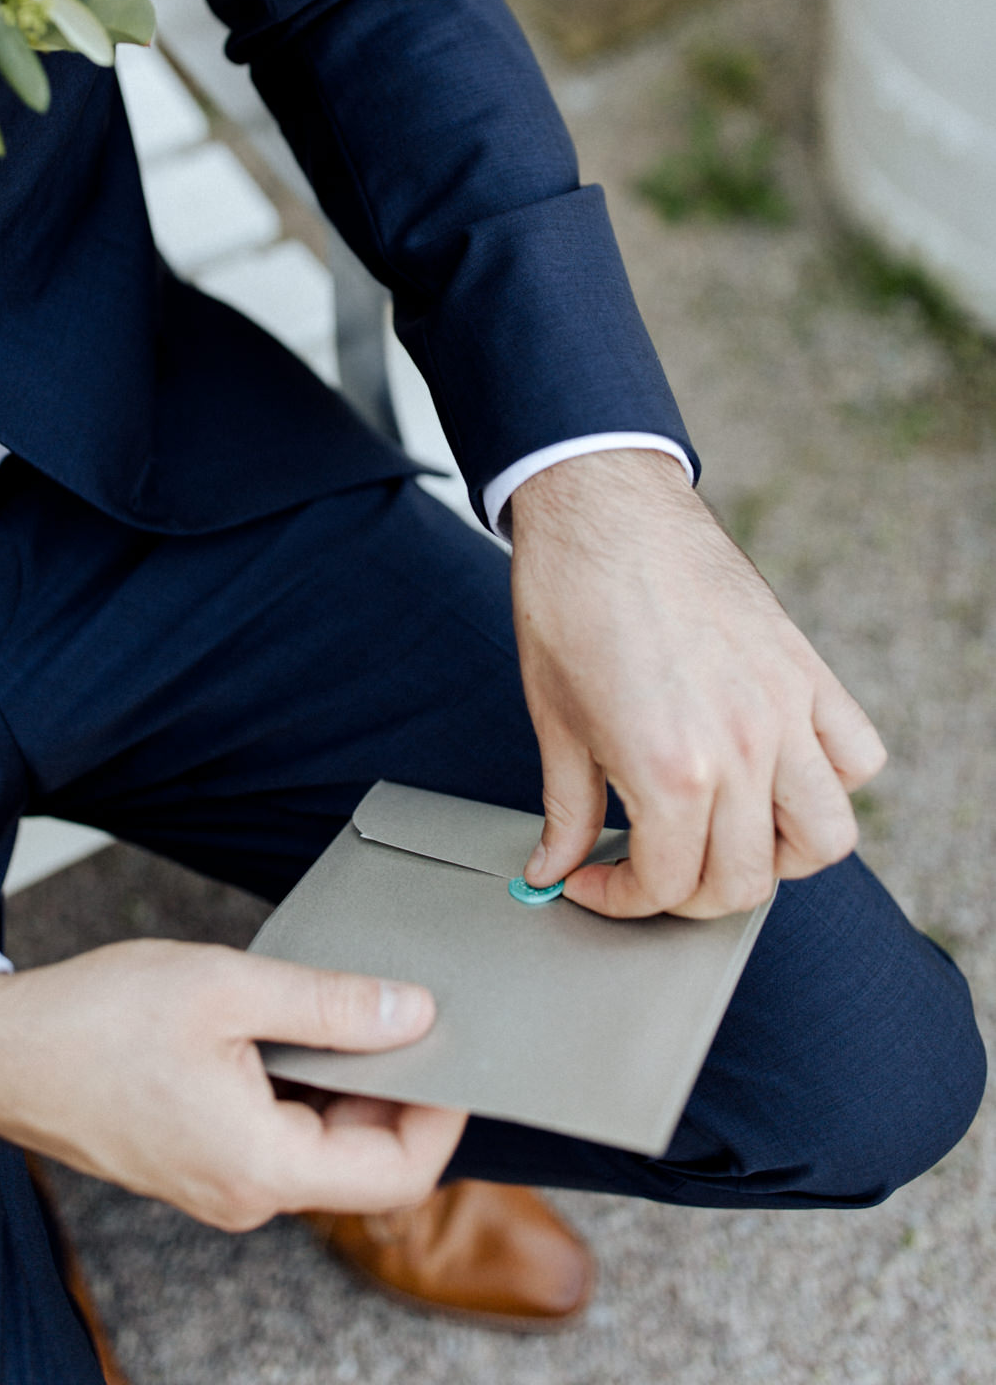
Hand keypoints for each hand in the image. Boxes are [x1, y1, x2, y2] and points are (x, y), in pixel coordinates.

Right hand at [0, 939, 465, 1229]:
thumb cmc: (98, 1018)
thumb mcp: (227, 988)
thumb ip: (330, 1006)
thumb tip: (415, 1014)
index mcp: (261, 1166)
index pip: (398, 1172)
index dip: (442, 1111)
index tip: (456, 1043)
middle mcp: (247, 1195)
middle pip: (365, 1162)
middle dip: (398, 1089)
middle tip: (407, 1007)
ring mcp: (220, 1184)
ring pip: (323, 1146)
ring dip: (347, 1083)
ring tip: (345, 1005)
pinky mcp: (200, 1163)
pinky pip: (280, 1136)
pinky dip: (304, 1087)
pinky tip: (292, 1026)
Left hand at [510, 450, 885, 919]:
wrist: (602, 508)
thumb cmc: (568, 601)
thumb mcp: (554, 720)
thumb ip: (566, 811)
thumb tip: (553, 869)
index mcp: (669, 769)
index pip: (670, 885)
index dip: (622, 900)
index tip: (593, 884)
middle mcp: (742, 749)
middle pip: (747, 880)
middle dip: (692, 896)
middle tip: (653, 873)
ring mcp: (784, 710)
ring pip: (826, 837)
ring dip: (778, 856)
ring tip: (727, 837)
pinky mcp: (806, 672)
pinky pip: (856, 756)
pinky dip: (831, 782)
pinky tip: (778, 775)